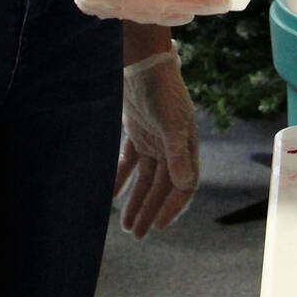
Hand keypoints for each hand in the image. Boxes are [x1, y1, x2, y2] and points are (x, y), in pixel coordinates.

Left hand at [115, 50, 200, 237]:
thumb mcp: (171, 123)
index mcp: (186, 146)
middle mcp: (172, 146)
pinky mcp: (138, 132)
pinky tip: (110, 194)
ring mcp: (155, 140)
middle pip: (161, 186)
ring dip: (136, 200)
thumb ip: (177, 154)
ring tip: (125, 224)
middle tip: (135, 234)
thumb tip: (186, 184)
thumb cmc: (162, 90)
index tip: (157, 226)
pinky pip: (129, 162)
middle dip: (149, 210)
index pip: (183, 185)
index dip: (172, 207)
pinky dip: (121, 177)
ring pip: (146, 178)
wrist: (142, 62)